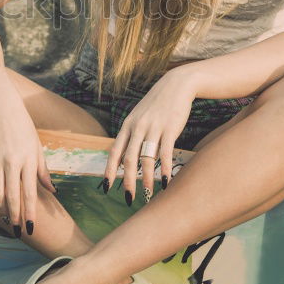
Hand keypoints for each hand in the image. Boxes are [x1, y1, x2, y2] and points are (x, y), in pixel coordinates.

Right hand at [0, 92, 57, 236]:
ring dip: (1, 210)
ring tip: (5, 222)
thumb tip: (53, 191)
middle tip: (18, 232)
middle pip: (13, 196)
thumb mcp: (37, 148)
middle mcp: (12, 162)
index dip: (30, 212)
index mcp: (28, 160)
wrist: (3, 108)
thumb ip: (43, 171)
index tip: (32, 228)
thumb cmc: (24, 128)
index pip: (30, 192)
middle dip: (15, 217)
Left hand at [102, 71, 193, 204]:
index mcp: (127, 125)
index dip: (110, 170)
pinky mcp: (170, 128)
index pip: (114, 151)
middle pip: (128, 159)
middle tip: (128, 198)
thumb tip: (125, 159)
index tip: (106, 187)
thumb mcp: (139, 117)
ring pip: (146, 158)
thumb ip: (132, 136)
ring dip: (147, 178)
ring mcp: (153, 127)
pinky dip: (165, 168)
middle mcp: (137, 127)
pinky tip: (166, 181)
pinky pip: (165, 152)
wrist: (176, 85)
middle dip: (127, 181)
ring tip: (148, 193)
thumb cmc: (157, 105)